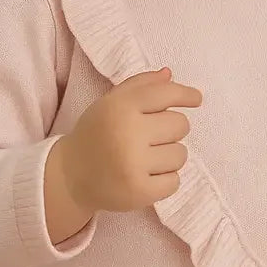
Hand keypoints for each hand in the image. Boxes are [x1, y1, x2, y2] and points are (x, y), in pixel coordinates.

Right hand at [59, 68, 202, 213]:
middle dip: (171, 130)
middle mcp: (127, 133)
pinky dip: (165, 180)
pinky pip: (175, 181)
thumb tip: (170, 75)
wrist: (70, 176)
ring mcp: (133, 164)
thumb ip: (140, 85)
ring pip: (181, 155)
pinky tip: (146, 176)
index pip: (166, 94)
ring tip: (146, 159)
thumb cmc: (96, 134)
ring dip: (169, 157)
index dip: (186, 95)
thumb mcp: (110, 102)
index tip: (196, 99)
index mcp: (120, 107)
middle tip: (150, 137)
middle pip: (180, 125)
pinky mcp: (139, 191)